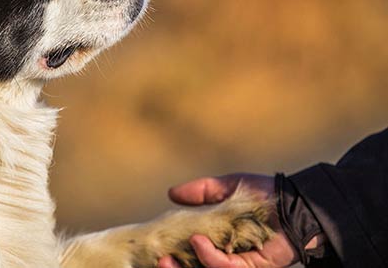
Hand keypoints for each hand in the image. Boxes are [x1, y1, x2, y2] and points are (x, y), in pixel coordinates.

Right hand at [158, 174, 299, 267]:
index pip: (189, 255)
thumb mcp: (225, 189)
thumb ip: (200, 193)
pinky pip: (225, 267)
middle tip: (159, 261)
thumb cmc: (263, 194)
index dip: (172, 256)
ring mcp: (237, 264)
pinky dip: (209, 257)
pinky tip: (197, 242)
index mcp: (216, 242)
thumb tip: (171, 193)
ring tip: (167, 259)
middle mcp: (225, 257)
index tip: (156, 249)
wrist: (294, 201)